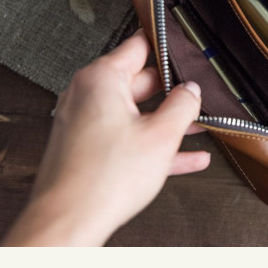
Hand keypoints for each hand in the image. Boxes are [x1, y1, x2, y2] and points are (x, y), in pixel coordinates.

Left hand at [2, 29, 209, 245]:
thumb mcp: (161, 137)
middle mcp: (87, 94)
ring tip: (200, 127)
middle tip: (198, 95)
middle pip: (138, 81)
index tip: (183, 46)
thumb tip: (191, 91)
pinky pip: (124, 136)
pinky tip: (185, 157)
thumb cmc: (102, 180)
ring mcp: (84, 121)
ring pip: (134, 113)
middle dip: (171, 91)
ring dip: (166, 121)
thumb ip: (182, 106)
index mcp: (101, 79)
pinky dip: (150, 143)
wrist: (67, 221)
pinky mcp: (85, 147)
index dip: (165, 46)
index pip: (138, 46)